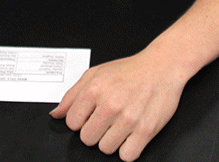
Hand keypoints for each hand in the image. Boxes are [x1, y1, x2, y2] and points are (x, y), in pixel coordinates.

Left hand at [50, 52, 186, 160]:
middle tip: (107, 120)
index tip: (91, 115)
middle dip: (95, 131)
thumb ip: (72, 95)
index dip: (81, 121)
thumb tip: (56, 114)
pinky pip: (127, 156)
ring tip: (121, 125)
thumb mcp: (96, 74)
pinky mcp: (146, 130)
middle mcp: (110, 104)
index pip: (72, 123)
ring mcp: (128, 118)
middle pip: (87, 139)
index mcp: (95, 89)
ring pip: (105, 149)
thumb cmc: (130, 70)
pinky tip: (131, 135)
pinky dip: (128, 149)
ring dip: (112, 141)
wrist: (162, 66)